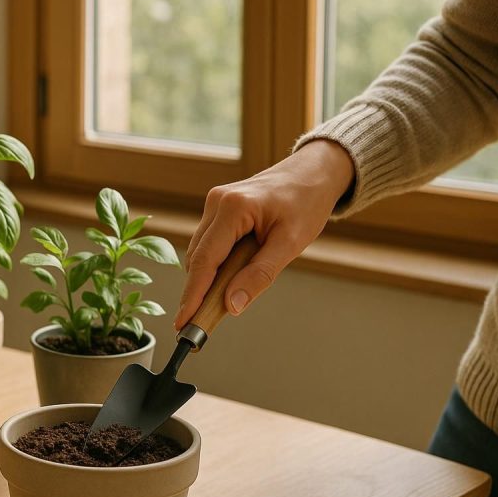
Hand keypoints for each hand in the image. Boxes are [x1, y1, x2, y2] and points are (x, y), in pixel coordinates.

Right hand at [173, 140, 354, 329]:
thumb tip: (232, 305)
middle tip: (196, 324)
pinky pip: (209, 243)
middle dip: (196, 292)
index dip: (192, 294)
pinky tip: (224, 281)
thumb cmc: (307, 202)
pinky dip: (214, 265)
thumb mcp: (290, 243)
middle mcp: (216, 202)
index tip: (183, 322)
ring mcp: (215, 204)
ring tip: (211, 307)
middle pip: (197, 257)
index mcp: (233, 207)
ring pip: (200, 252)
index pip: (204, 259)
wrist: (314, 171)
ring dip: (205, 279)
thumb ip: (260, 275)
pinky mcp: (218, 209)